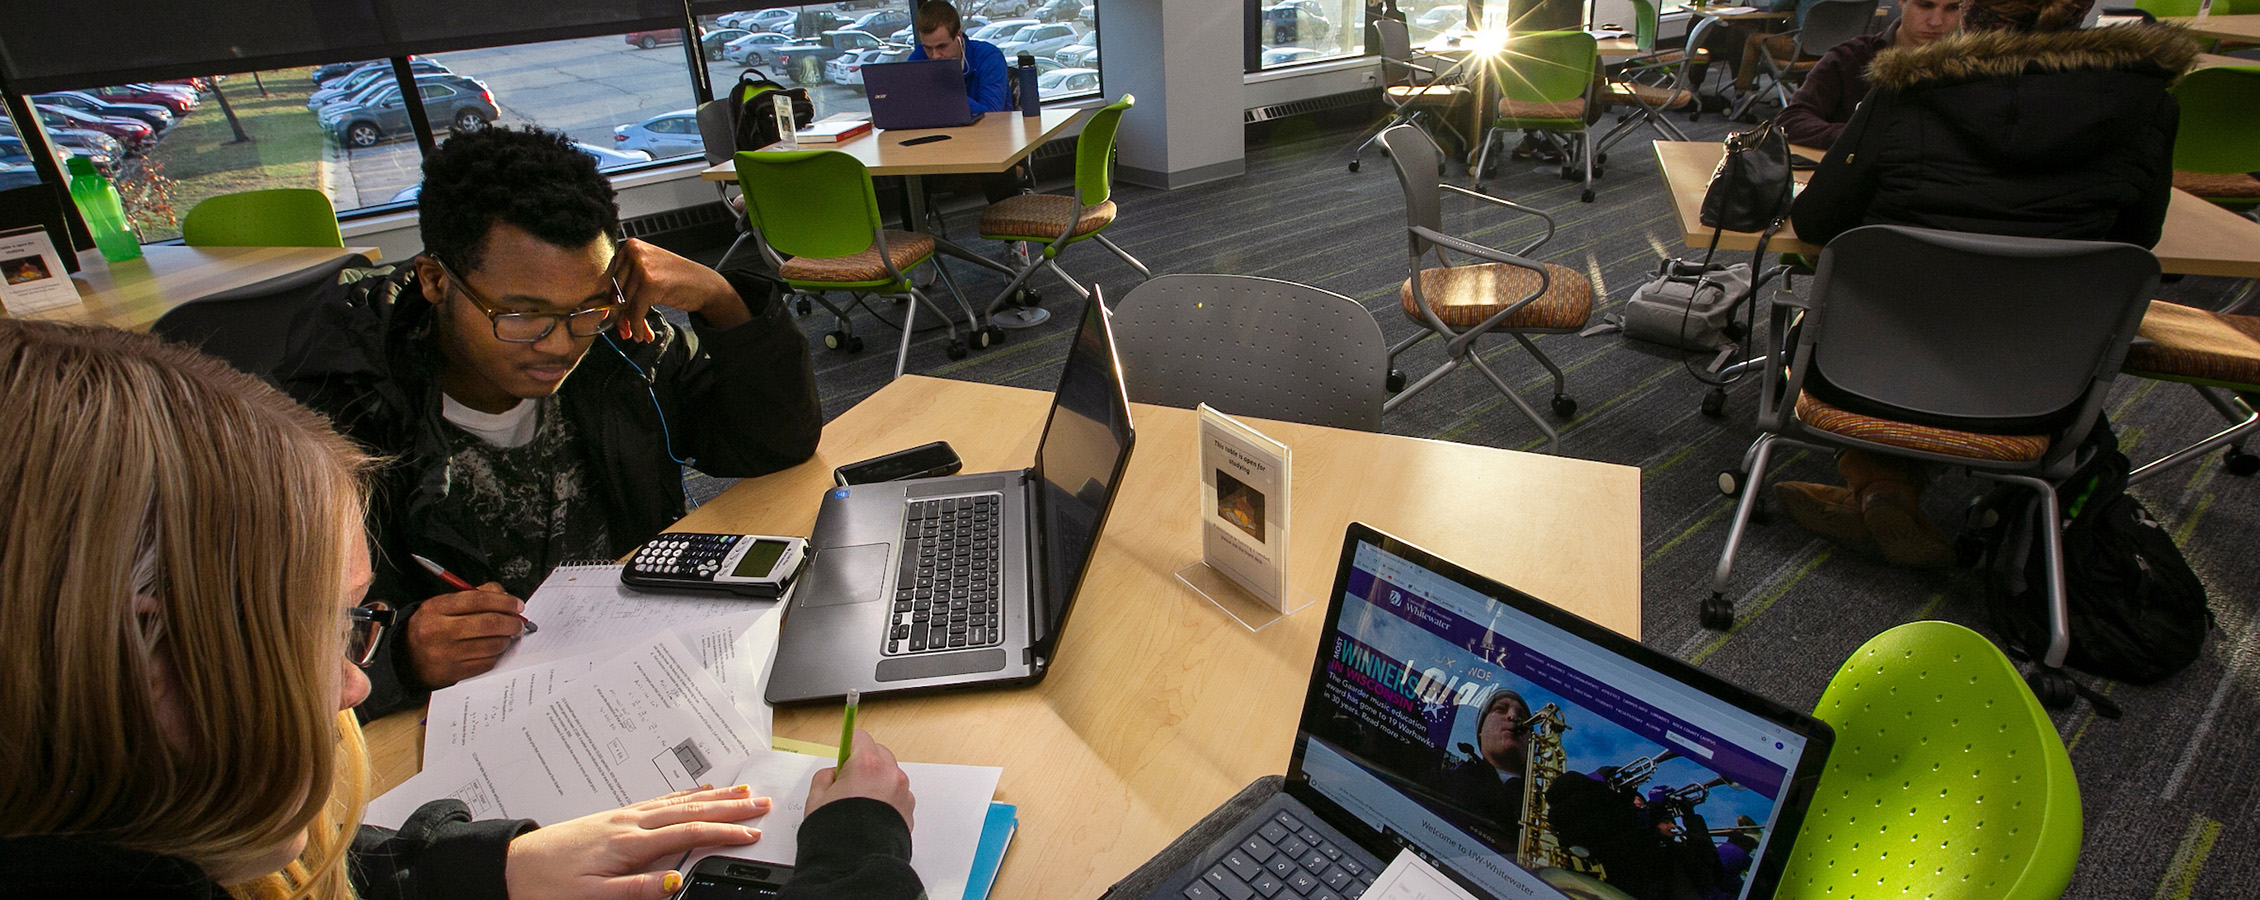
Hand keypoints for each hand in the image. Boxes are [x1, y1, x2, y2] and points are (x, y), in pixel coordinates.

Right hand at [405, 583, 524, 688]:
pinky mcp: (452, 673)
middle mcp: (439, 630)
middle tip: (518, 623)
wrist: (403, 656)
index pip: (478, 600)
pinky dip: (496, 655)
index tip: (517, 605)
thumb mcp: (443, 605)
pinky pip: (486, 662)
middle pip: (488, 623)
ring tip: (506, 636)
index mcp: (436, 608)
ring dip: (506, 640)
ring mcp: (445, 654)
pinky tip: (494, 649)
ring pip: (491, 645)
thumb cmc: (430, 627)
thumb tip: (506, 598)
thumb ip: (474, 596)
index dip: (504, 601)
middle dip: (511, 622)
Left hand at [506, 785, 768, 899]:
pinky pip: (660, 800)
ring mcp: (624, 816)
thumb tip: (675, 880)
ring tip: (741, 791)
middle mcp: (630, 823)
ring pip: (678, 801)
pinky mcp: (615, 816)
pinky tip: (694, 793)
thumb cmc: (549, 882)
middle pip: (691, 810)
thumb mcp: (592, 896)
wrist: (515, 864)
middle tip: (761, 802)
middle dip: (730, 806)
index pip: (688, 834)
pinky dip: (685, 795)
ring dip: (713, 796)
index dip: (724, 833)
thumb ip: (637, 888)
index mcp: (629, 843)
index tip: (751, 834)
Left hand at [612, 238, 749, 341]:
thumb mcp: (650, 270)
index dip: (610, 300)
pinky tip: (643, 334)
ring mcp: (641, 267)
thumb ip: (628, 281)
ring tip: (635, 333)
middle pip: (615, 291)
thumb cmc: (679, 279)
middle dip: (620, 315)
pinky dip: (638, 327)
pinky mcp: (649, 284)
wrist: (705, 284)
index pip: (610, 277)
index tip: (612, 315)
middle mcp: (634, 253)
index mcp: (631, 246)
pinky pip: (635, 312)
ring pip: (624, 304)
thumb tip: (606, 306)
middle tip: (624, 329)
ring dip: (630, 324)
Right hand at [805, 729, 915, 829]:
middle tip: (848, 781)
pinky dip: (887, 799)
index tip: (845, 748)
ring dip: (877, 781)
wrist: (856, 862)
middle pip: (879, 753)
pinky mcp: (909, 810)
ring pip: (889, 775)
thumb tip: (833, 774)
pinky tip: (871, 814)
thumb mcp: (816, 799)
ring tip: (859, 803)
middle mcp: (890, 774)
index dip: (849, 744)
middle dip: (865, 762)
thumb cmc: (837, 832)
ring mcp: (903, 792)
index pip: (860, 737)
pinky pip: (897, 794)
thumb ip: (825, 777)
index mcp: (867, 765)